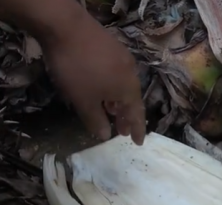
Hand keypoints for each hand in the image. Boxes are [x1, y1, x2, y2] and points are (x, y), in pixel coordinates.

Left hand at [40, 11, 145, 143]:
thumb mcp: (83, 100)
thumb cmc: (77, 69)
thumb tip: (106, 136)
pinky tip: (102, 87)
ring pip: (124, 86)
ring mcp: (122, 58)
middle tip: (121, 130)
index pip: (137, 115)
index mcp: (129, 89)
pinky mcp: (111, 46)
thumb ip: (96, 121)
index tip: (138, 142)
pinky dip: (113, 86)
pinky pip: (117, 73)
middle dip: (126, 116)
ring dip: (118, 101)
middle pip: (132, 100)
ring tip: (110, 110)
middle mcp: (131, 74)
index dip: (137, 129)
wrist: (65, 25)